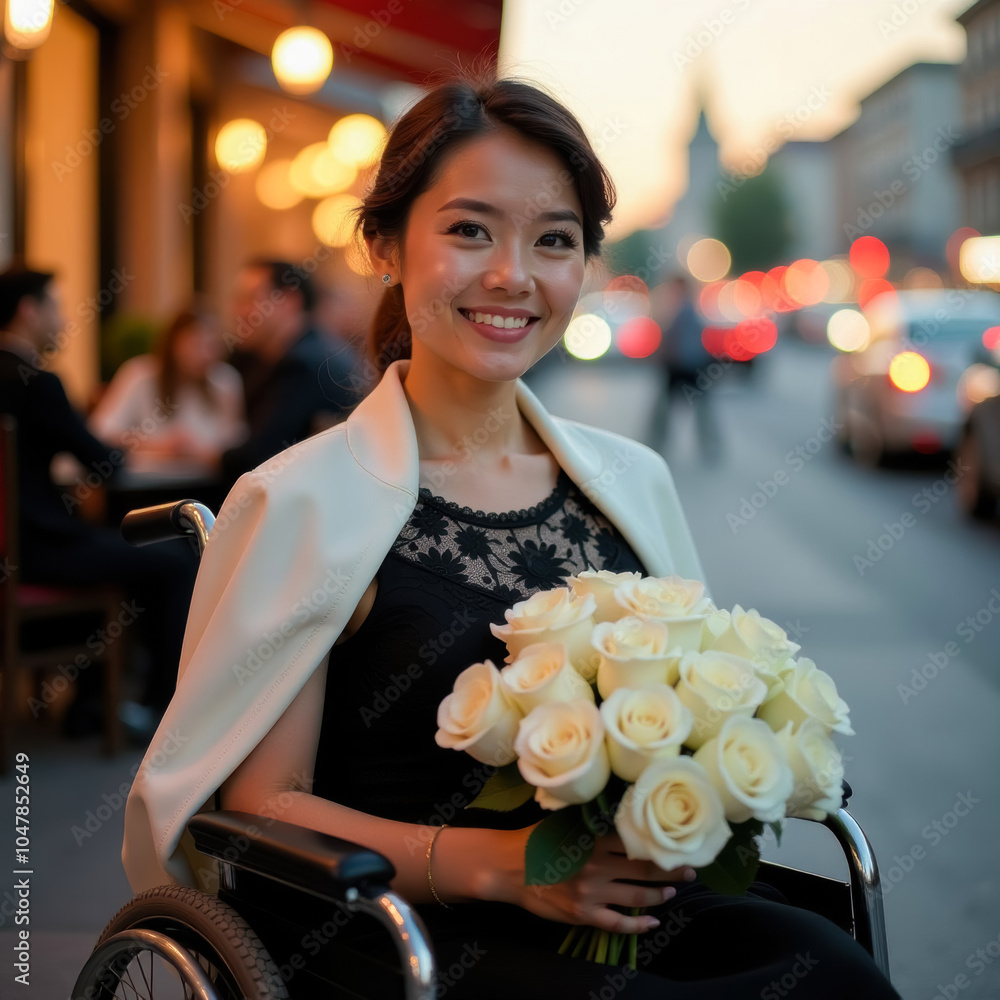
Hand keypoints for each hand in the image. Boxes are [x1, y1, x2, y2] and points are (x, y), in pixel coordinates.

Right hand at [497, 825, 694, 935]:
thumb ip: (591, 821)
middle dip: (671, 871)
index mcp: (595, 840)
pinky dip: (639, 926)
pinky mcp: (584, 914)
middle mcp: (598, 866)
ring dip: (659, 895)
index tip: (679, 844)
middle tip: (689, 870)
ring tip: (673, 891)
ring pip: (637, 897)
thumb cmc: (536, 840)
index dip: (660, 845)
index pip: (637, 843)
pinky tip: (652, 923)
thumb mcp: (565, 822)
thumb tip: (620, 809)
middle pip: (644, 870)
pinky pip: (618, 924)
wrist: (509, 867)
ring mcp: (592, 893)